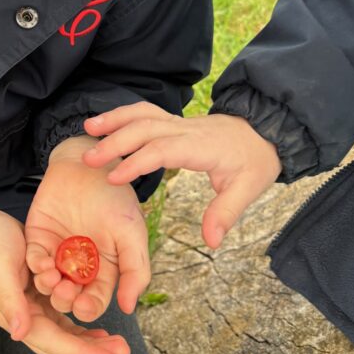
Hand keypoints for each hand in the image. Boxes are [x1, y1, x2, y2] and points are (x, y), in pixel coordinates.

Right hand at [0, 197, 129, 353]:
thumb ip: (9, 299)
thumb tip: (18, 333)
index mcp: (15, 315)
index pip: (52, 342)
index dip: (81, 353)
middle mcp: (26, 318)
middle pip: (63, 345)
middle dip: (92, 351)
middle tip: (123, 352)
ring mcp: (34, 310)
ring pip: (67, 335)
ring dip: (92, 342)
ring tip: (119, 344)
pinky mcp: (41, 298)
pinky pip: (65, 320)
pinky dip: (83, 326)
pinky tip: (101, 329)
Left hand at [25, 135, 150, 320]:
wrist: (89, 164)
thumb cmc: (115, 197)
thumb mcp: (131, 232)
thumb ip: (134, 269)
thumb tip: (129, 307)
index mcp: (104, 269)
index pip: (96, 298)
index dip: (90, 306)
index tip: (86, 306)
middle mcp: (79, 266)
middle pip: (69, 296)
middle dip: (66, 300)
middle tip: (66, 294)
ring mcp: (57, 253)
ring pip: (49, 282)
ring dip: (49, 286)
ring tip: (53, 281)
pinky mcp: (38, 239)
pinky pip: (34, 259)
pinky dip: (37, 265)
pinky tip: (43, 264)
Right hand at [82, 103, 282, 247]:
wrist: (266, 131)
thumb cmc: (255, 161)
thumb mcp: (248, 189)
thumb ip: (225, 214)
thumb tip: (211, 242)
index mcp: (201, 146)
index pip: (162, 150)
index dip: (136, 163)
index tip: (113, 179)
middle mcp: (186, 129)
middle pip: (144, 128)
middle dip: (115, 142)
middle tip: (88, 160)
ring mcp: (179, 122)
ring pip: (142, 114)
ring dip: (114, 120)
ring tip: (87, 128)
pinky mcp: (174, 121)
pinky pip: (144, 112)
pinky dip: (122, 115)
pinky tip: (103, 124)